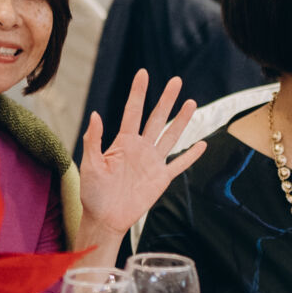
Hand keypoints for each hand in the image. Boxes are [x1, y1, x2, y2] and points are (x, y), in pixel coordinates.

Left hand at [79, 70, 205, 236]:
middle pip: (156, 118)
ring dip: (182, 121)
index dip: (138, 93)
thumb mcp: (90, 165)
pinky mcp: (161, 179)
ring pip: (171, 136)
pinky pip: (179, 165)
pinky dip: (191, 155)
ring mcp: (152, 163)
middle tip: (177, 80)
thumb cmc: (92, 193)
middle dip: (166, 99)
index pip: (133, 112)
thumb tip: (95, 115)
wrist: (105, 219)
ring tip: (191, 102)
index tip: (144, 73)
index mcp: (122, 142)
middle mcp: (140, 148)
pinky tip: (202, 144)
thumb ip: (94, 140)